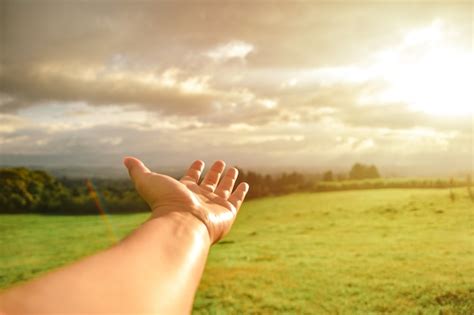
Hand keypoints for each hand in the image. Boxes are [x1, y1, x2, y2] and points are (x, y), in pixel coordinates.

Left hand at [123, 157, 248, 242]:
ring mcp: (214, 205)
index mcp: (184, 191)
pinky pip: (236, 200)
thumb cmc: (165, 203)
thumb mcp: (148, 181)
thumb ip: (138, 170)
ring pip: (223, 189)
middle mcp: (200, 198)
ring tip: (232, 168)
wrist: (183, 224)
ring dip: (227, 179)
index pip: (191, 178)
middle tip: (219, 162)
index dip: (195, 169)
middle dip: (214, 173)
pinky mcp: (227, 212)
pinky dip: (240, 192)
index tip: (199, 162)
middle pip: (208, 183)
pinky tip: (244, 184)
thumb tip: (126, 159)